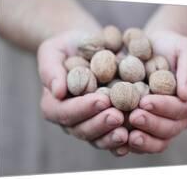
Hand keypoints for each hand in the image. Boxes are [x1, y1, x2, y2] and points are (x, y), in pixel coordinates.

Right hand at [37, 31, 128, 154]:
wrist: (89, 46)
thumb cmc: (68, 46)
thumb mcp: (52, 51)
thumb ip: (51, 70)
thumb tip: (57, 92)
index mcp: (53, 104)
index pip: (64, 111)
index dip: (82, 108)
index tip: (101, 100)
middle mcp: (70, 119)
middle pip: (81, 129)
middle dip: (100, 124)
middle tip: (117, 116)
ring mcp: (88, 123)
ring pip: (97, 138)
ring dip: (111, 137)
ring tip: (127, 131)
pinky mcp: (105, 124)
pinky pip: (112, 136)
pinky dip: (123, 140)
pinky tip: (135, 136)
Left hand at [126, 30, 186, 153]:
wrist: (152, 48)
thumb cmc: (170, 46)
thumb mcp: (184, 49)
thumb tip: (185, 94)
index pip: (180, 109)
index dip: (163, 107)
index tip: (144, 102)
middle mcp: (177, 117)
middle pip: (169, 129)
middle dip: (151, 124)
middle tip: (134, 117)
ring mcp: (161, 123)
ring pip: (157, 141)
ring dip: (143, 141)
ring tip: (127, 136)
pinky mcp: (145, 126)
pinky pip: (141, 141)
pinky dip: (131, 145)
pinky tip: (118, 143)